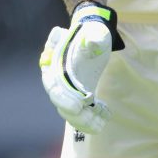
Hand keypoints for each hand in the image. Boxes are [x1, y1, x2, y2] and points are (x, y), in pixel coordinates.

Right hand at [39, 2, 124, 132]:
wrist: (95, 37)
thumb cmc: (92, 33)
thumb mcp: (94, 32)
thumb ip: (93, 36)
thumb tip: (93, 41)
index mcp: (54, 64)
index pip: (53, 85)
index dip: (63, 98)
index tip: (78, 106)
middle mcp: (57, 80)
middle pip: (61, 102)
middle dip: (75, 114)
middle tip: (90, 119)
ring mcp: (67, 89)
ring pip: (70, 111)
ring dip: (83, 120)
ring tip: (99, 125)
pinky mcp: (78, 96)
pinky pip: (80, 112)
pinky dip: (90, 119)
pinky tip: (104, 120)